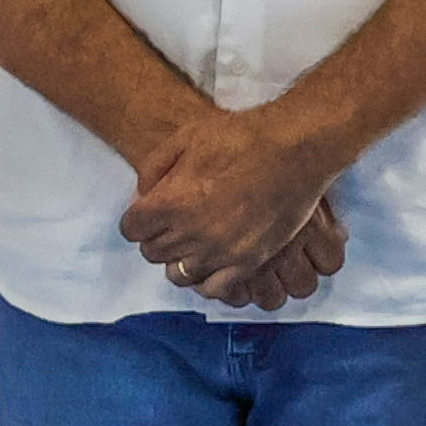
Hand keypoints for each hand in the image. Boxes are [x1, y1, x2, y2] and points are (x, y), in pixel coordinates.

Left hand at [118, 100, 338, 301]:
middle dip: (157, 237)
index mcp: (171, 202)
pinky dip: (208, 280)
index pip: (131, 229)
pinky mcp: (248, 263)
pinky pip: (215, 289)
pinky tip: (212, 264)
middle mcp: (190, 233)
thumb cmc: (241, 137)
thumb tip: (143, 196)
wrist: (294, 148)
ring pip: (180, 274)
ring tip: (193, 243)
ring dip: (180, 260)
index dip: (138, 220)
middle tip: (173, 224)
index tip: (149, 213)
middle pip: (153, 252)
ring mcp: (220, 252)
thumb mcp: (185, 137)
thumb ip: (154, 168)